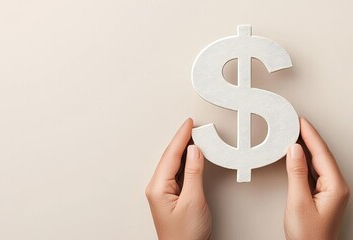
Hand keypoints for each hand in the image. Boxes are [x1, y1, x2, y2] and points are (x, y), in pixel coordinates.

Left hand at [145, 118, 211, 239]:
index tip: (189, 124)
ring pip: (174, 164)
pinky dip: (186, 162)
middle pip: (170, 157)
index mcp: (158, 188)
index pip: (170, 155)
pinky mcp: (172, 197)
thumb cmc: (185, 235)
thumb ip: (194, 173)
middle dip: (181, 140)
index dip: (181, 137)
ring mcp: (164, 193)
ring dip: (184, 150)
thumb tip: (195, 151)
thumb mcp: (193, 201)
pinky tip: (192, 157)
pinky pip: (178, 173)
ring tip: (194, 136)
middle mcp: (157, 189)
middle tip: (194, 126)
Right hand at [284, 118, 350, 239]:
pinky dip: (306, 161)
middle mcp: (338, 187)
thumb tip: (294, 150)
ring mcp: (332, 192)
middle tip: (295, 123)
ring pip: (319, 163)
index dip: (310, 135)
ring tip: (294, 135)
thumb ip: (296, 173)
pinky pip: (316, 172)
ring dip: (307, 149)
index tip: (301, 121)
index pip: (322, 153)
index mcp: (336, 187)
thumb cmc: (309, 237)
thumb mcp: (298, 202)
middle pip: (322, 156)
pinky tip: (298, 156)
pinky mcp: (325, 196)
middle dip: (309, 138)